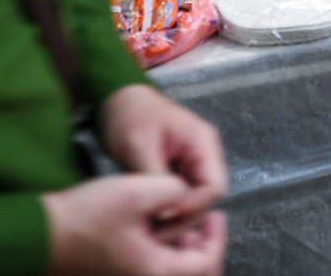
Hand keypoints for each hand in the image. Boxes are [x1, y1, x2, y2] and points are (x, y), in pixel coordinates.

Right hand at [43, 174, 227, 275]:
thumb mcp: (136, 191)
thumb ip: (173, 191)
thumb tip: (187, 196)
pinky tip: (153, 226)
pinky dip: (162, 252)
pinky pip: (152, 270)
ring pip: (171, 272)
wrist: (39, 235)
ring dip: (181, 250)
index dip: (217, 238)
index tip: (214, 214)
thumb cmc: (84, 217)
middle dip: (201, 248)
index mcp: (155, 271)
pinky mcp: (118, 274)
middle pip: (192, 274)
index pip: (206, 264)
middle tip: (199, 220)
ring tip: (175, 218)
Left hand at [99, 85, 227, 219]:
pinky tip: (148, 216)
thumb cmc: (129, 115)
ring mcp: (192, 164)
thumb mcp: (139, 145)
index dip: (194, 207)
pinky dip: (167, 208)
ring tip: (149, 227)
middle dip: (184, 216)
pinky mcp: (178, 172)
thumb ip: (156, 178)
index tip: (166, 218)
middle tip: (154, 232)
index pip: (214, 187)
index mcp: (203, 143)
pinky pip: (180, 196)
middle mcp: (204, 155)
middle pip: (206, 197)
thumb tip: (167, 212)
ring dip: (174, 215)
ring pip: (193, 200)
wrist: (116, 99)